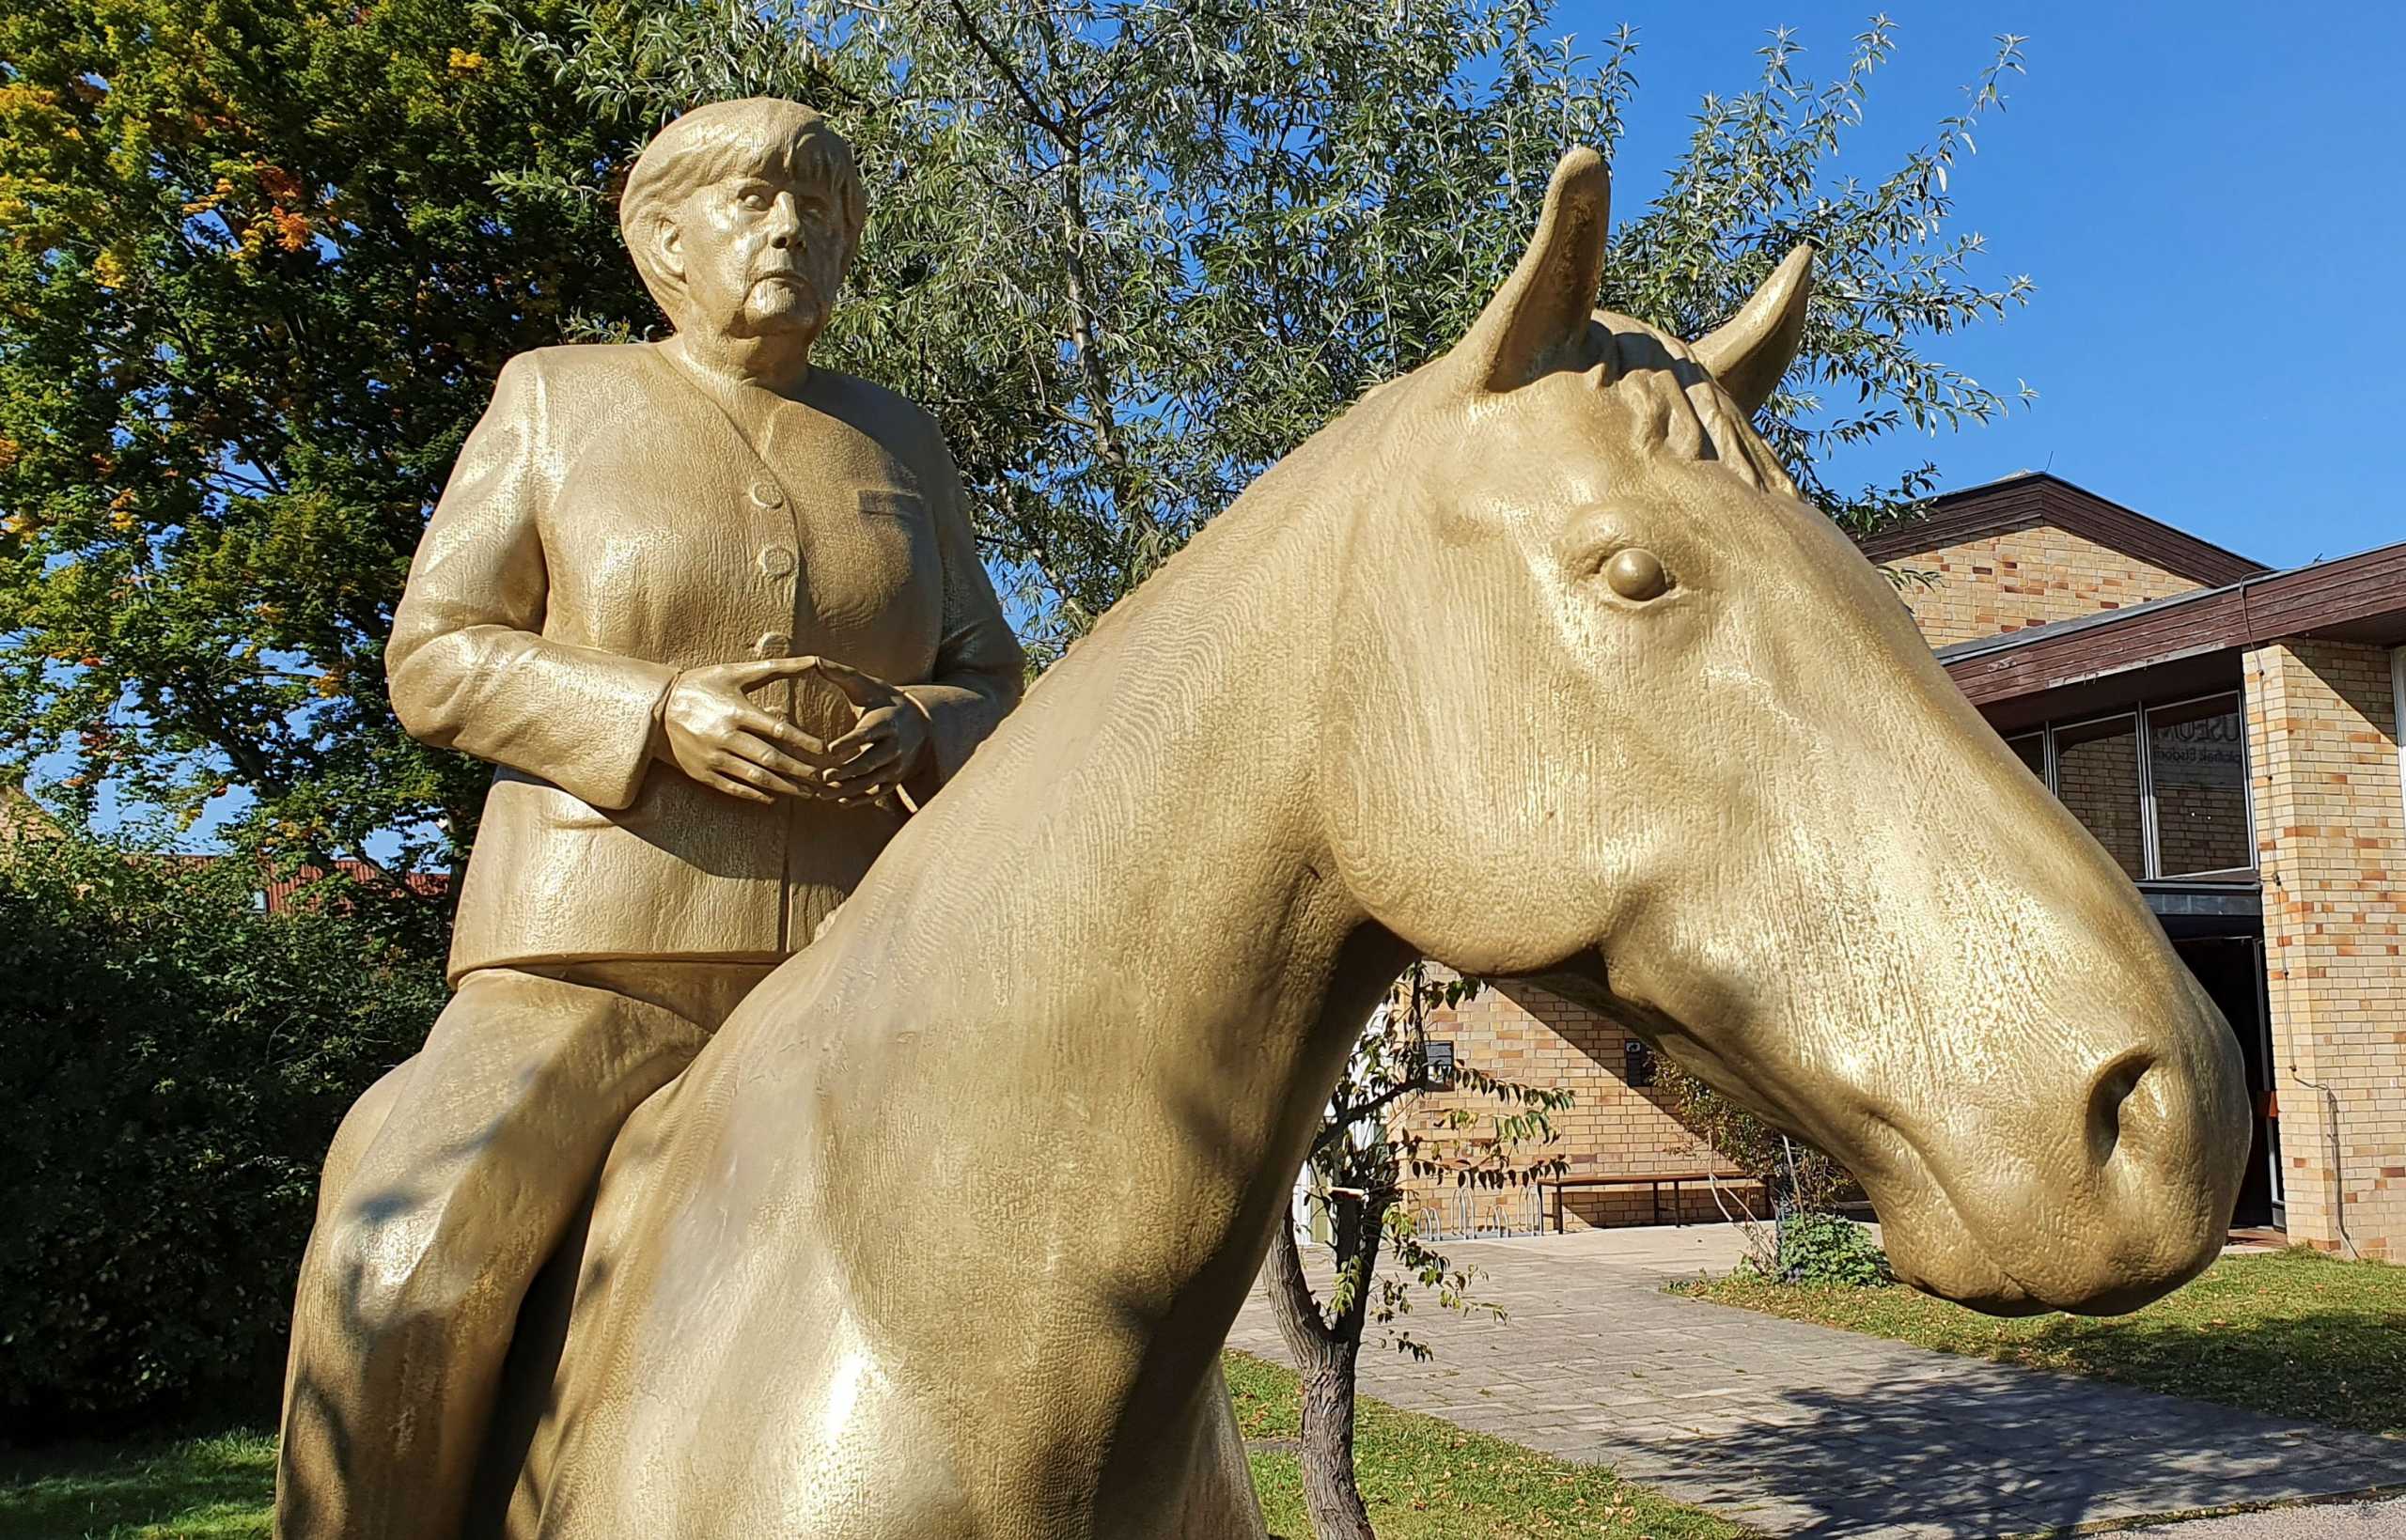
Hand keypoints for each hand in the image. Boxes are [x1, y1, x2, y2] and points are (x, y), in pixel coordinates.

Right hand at [656, 657, 835, 803]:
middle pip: (772, 759)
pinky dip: (756, 796)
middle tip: (822, 778)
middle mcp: (726, 737)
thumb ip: (776, 668)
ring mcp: (713, 758)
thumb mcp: (736, 672)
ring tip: (806, 793)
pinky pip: (734, 789)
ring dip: (785, 788)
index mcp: (737, 711)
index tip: (824, 750)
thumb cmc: (702, 685)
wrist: (656, 706)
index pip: (779, 730)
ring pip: (756, 778)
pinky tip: (774, 798)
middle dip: (800, 771)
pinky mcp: (702, 773)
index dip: (804, 742)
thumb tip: (812, 660)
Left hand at [802, 657, 933, 807]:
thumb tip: (813, 660)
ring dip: (849, 788)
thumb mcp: (864, 685)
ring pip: (873, 781)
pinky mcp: (895, 778)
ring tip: (823, 793)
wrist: (919, 721)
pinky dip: (860, 798)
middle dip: (848, 770)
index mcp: (886, 722)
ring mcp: (896, 764)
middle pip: (872, 761)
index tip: (830, 749)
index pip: (868, 733)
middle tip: (824, 776)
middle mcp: (894, 745)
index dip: (850, 741)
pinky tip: (839, 801)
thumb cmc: (882, 699)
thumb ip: (838, 674)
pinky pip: (878, 792)